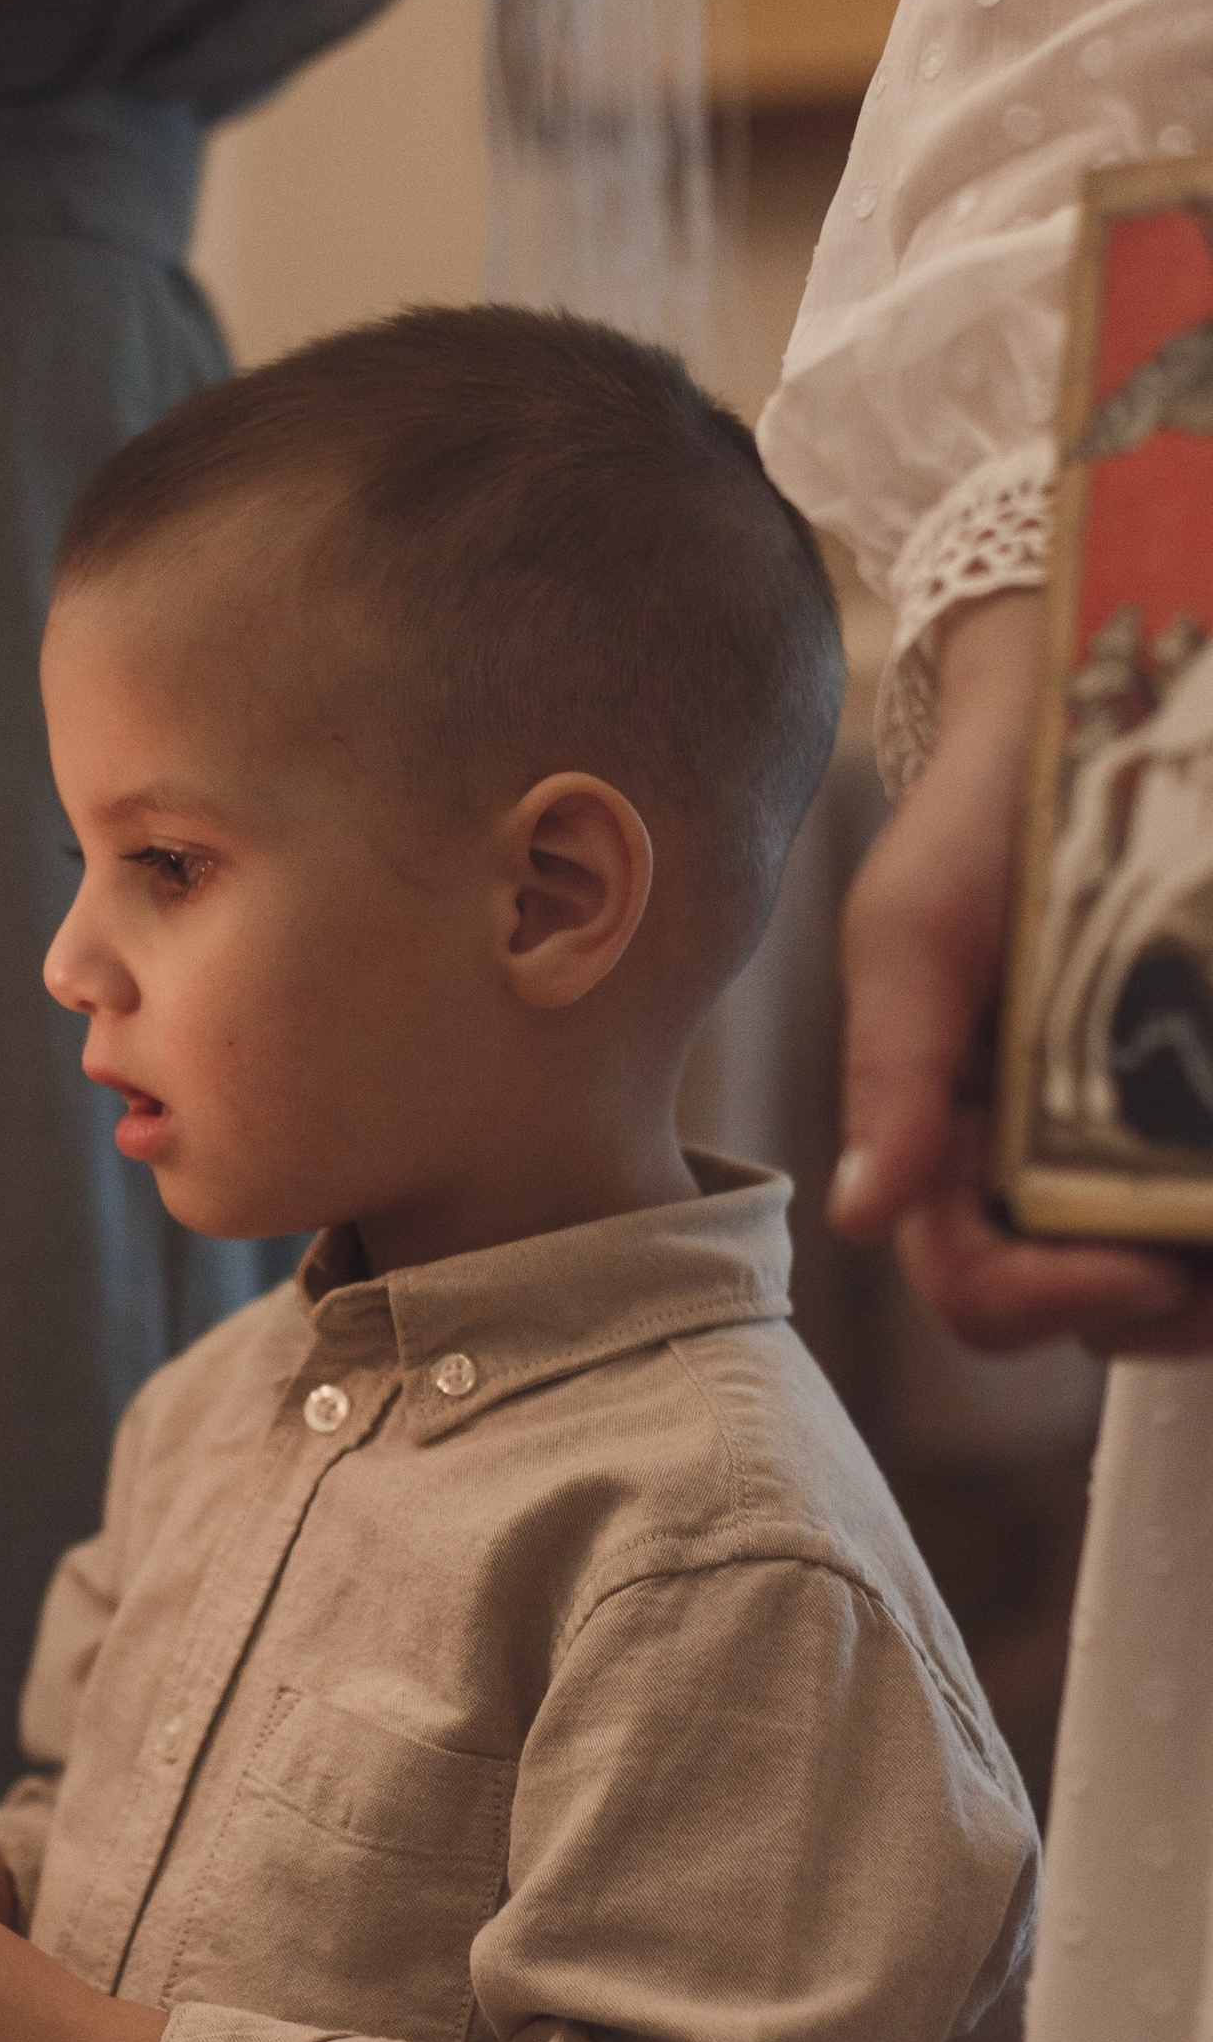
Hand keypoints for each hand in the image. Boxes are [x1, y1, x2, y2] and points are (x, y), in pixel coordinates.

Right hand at [832, 592, 1212, 1353]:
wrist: (1072, 731)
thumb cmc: (967, 835)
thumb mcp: (911, 938)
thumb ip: (889, 1075)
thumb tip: (864, 1214)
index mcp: (949, 1155)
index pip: (981, 1289)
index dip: (1053, 1300)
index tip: (1139, 1263)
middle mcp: (1041, 1172)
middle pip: (1104, 1309)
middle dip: (1169, 1307)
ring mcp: (1131, 1147)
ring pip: (1180, 1268)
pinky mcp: (1201, 1108)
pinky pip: (1208, 1188)